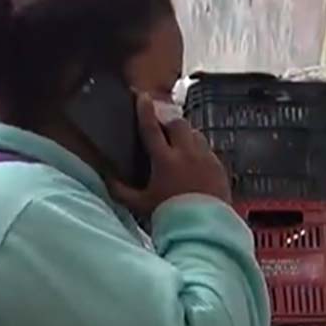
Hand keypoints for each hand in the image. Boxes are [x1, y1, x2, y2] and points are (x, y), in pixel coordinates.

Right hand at [111, 94, 231, 218]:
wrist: (206, 228)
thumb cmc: (171, 216)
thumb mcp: (141, 205)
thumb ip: (121, 191)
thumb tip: (106, 179)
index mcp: (165, 160)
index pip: (151, 127)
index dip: (144, 110)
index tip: (141, 96)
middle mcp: (186, 153)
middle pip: (177, 123)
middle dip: (168, 119)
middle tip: (161, 123)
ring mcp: (205, 158)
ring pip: (194, 133)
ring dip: (184, 133)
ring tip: (176, 141)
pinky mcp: (218, 166)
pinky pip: (206, 149)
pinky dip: (197, 149)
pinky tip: (192, 160)